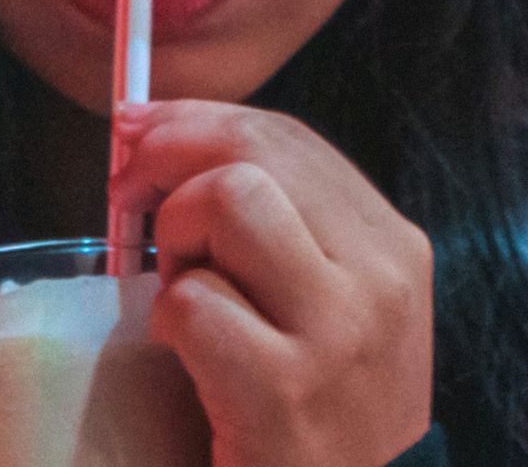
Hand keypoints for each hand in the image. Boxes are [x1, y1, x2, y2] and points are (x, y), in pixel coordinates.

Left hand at [108, 99, 433, 466]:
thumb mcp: (333, 305)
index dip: (198, 119)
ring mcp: (336, 335)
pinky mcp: (282, 393)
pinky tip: (188, 357)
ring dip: (179, 240)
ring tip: (185, 292)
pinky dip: (170, 322)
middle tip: (134, 202)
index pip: (287, 137)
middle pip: (254, 153)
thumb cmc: (321, 408)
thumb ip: (276, 222)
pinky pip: (193, 303)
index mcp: (393, 246)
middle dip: (172, 162)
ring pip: (230, 200)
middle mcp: (378, 279)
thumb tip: (153, 130)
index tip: (140, 132)